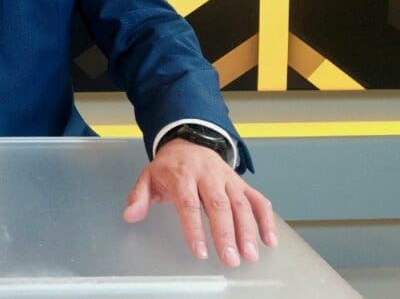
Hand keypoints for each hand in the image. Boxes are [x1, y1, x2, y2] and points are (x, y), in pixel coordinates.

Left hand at [122, 138, 276, 266]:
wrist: (189, 141)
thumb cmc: (169, 166)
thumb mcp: (148, 176)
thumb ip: (139, 197)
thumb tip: (130, 215)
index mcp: (182, 175)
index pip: (189, 203)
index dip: (195, 228)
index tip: (200, 251)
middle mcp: (207, 175)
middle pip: (218, 205)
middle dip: (226, 233)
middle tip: (231, 258)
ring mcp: (227, 178)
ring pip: (241, 203)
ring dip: (248, 230)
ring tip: (250, 254)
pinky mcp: (241, 182)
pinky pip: (258, 199)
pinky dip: (266, 219)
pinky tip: (269, 240)